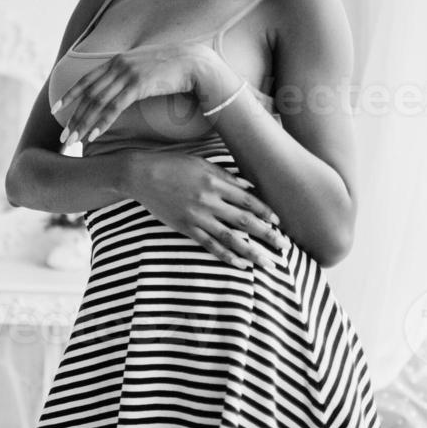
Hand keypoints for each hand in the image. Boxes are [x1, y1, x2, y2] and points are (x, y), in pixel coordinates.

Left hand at [53, 42, 225, 146]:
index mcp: (118, 60)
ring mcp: (128, 74)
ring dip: (83, 123)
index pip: (87, 79)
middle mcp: (119, 65)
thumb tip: (121, 87)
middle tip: (63, 136)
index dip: (70, 94)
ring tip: (73, 140)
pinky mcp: (138, 85)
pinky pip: (114, 106)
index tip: (56, 108)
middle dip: (73, 116)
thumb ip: (130, 75)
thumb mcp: (145, 67)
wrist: (196, 63)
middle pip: (88, 94)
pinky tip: (93, 134)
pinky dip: (102, 121)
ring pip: (97, 102)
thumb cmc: (173, 68)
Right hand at [126, 150, 290, 269]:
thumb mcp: (201, 163)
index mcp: (215, 182)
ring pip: (230, 238)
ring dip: (251, 251)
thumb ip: (226, 177)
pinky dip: (226, 256)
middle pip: (244, 221)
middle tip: (285, 246)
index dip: (266, 212)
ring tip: (267, 263)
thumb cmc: (172, 164)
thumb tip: (251, 188)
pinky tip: (239, 264)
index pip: (248, 200)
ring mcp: (197, 216)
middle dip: (267, 234)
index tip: (279, 222)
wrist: (141, 175)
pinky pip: (209, 245)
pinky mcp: (185, 228)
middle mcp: (209, 201)